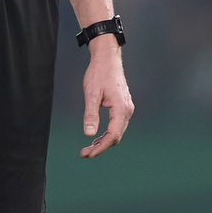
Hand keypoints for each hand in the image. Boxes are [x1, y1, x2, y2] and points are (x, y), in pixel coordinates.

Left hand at [79, 36, 133, 158]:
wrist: (107, 58)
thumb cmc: (99, 73)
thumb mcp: (91, 93)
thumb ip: (91, 114)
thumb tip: (88, 135)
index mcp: (121, 108)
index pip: (113, 135)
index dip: (101, 147)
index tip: (88, 154)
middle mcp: (127, 110)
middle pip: (116, 136)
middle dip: (101, 147)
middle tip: (84, 154)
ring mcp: (127, 108)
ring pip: (117, 132)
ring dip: (104, 141)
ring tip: (88, 148)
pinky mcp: (123, 106)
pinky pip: (117, 125)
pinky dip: (107, 133)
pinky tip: (97, 136)